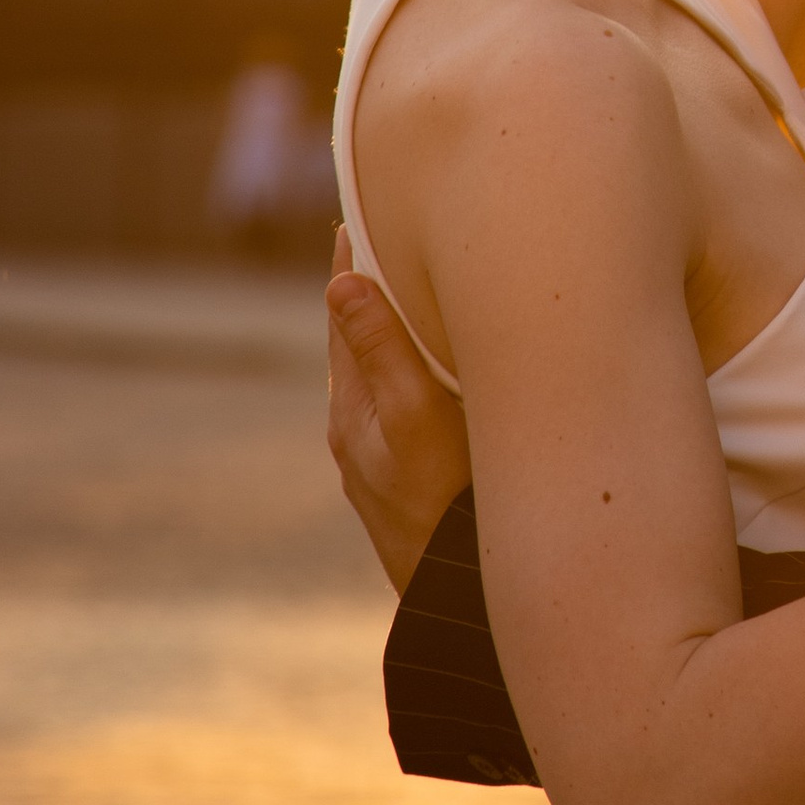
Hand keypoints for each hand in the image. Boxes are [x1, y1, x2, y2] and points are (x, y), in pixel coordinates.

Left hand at [326, 223, 469, 592]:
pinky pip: (405, 396)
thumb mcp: (417, 421)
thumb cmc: (450, 504)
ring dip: (397, 322)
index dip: (355, 258)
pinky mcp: (409, 475)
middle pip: (360, 336)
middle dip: (375, 282)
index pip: (345, 311)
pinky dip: (414, 360)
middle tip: (395, 224)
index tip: (365, 204)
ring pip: (383, 368)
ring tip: (419, 276)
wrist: (463, 599)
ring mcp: (380, 456)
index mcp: (353, 408)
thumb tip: (341, 284)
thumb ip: (383, 353)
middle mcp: (357, 429)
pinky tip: (441, 358)